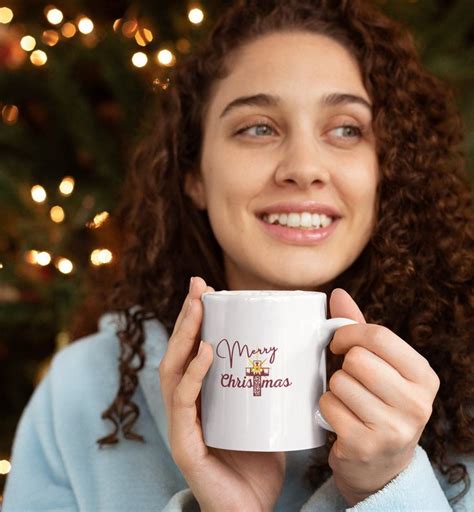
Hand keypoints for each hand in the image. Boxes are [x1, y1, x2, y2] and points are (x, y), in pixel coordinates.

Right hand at [159, 276, 284, 511]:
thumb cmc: (261, 460)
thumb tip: (304, 347)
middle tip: (198, 285)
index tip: (208, 288)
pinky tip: (204, 352)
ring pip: (173, 371)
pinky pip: (184, 404)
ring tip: (199, 308)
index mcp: (204, 396)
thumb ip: (275, 384)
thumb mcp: (269, 412)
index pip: (193, 350)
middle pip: (179, 352)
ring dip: (184, 336)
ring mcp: (183, 424)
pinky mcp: (186, 445)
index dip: (197, 318)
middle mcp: (188, 405)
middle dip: (188, 315)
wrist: (253, 511)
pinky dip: (192, 375)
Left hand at [320, 288, 439, 506]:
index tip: (339, 343)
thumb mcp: (380, 366)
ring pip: (339, 382)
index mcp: (423, 376)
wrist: (381, 467)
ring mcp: (393, 429)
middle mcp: (416, 404)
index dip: (349, 333)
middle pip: (357, 359)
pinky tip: (341, 420)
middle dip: (343, 366)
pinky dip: (326, 409)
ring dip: (334, 389)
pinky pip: (328, 406)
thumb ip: (360, 329)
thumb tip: (337, 293)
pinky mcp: (365, 446)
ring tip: (349, 402)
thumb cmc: (378, 403)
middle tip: (349, 380)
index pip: (379, 336)